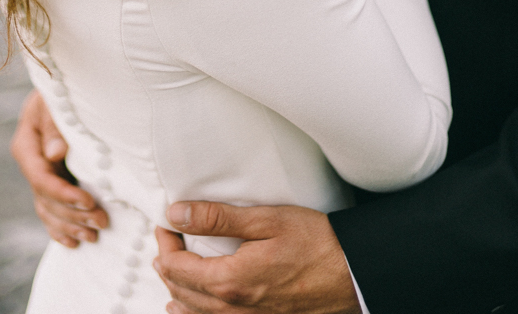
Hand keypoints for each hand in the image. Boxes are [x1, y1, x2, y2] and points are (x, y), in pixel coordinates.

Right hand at [9, 90, 107, 246]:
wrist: (63, 90)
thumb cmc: (62, 91)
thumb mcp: (54, 103)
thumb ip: (54, 128)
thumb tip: (55, 154)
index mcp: (27, 146)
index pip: (41, 178)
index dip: (64, 194)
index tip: (88, 201)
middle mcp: (31, 164)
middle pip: (46, 200)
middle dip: (74, 214)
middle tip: (101, 222)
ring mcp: (39, 176)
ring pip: (48, 210)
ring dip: (70, 225)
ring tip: (94, 235)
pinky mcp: (49, 183)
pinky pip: (49, 212)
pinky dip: (60, 229)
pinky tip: (73, 242)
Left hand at [153, 202, 359, 313]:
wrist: (353, 274)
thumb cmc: (316, 243)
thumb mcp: (265, 219)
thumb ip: (218, 217)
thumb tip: (178, 214)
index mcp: (232, 281)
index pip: (178, 269)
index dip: (165, 244)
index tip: (165, 224)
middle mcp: (235, 310)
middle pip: (183, 294)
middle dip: (168, 266)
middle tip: (165, 241)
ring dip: (178, 293)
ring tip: (169, 274)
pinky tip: (192, 310)